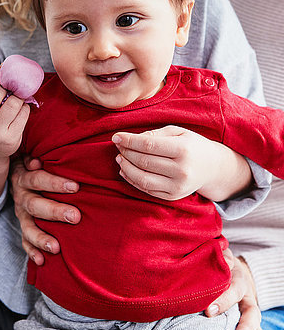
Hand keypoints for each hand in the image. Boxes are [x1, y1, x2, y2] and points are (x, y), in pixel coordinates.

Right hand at [10, 157, 80, 265]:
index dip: (55, 183)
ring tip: (56, 247)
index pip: (38, 179)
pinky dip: (32, 251)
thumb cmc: (35, 164)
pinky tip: (42, 260)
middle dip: (55, 211)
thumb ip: (36, 158)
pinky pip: (24, 241)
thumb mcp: (34, 156)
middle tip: (75, 216)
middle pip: (35, 204)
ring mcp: (21, 213)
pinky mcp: (23, 226)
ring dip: (41, 237)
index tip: (75, 187)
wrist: (15, 173)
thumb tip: (37, 161)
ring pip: (28, 227)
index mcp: (24, 177)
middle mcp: (21, 196)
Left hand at [112, 125, 250, 201]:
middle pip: (143, 162)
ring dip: (126, 168)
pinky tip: (125, 171)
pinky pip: (147, 190)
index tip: (116, 137)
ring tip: (120, 158)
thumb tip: (129, 139)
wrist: (213, 167)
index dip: (129, 141)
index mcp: (183, 150)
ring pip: (142, 179)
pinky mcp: (173, 197)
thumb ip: (155, 134)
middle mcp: (181, 170)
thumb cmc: (192, 145)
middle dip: (126, 153)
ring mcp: (177, 186)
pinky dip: (132, 180)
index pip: (148, 145)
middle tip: (118, 147)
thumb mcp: (178, 132)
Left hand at [205, 250, 265, 329]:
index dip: (223, 300)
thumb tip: (220, 259)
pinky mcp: (250, 325)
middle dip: (245, 329)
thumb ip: (216, 259)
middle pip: (252, 314)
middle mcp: (248, 298)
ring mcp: (250, 313)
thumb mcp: (217, 258)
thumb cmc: (219, 266)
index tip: (208, 312)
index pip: (234, 289)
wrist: (234, 269)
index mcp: (238, 280)